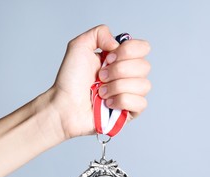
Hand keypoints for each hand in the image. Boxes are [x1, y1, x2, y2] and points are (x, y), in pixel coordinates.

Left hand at [50, 25, 150, 139]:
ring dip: (117, 87)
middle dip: (118, 71)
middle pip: (145, 66)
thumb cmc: (69, 81)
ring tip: (101, 92)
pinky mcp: (130, 112)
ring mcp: (130, 94)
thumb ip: (99, 33)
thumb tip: (117, 43)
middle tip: (101, 77)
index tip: (109, 58)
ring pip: (144, 85)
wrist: (64, 105)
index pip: (142, 48)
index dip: (127, 52)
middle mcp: (128, 75)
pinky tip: (107, 103)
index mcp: (120, 59)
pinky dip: (121, 101)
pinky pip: (140, 103)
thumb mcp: (79, 47)